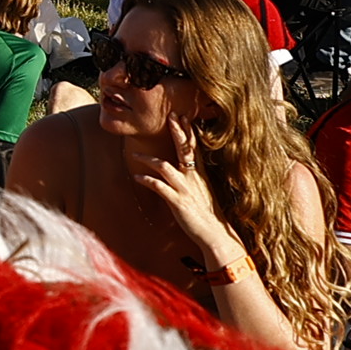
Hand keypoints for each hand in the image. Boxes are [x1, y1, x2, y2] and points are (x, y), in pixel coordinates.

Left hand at [123, 123, 229, 257]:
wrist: (215, 233)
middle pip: (184, 150)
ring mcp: (185, 189)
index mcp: (200, 174)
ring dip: (149, 159)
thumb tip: (185, 169)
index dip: (188, 131)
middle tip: (170, 116)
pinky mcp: (177, 202)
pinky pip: (158, 187)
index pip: (194, 147)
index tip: (183, 116)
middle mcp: (193, 178)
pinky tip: (136, 177)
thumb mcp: (202, 191)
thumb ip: (193, 178)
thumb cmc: (207, 213)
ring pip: (165, 166)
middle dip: (177, 132)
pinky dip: (146, 180)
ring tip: (135, 154)